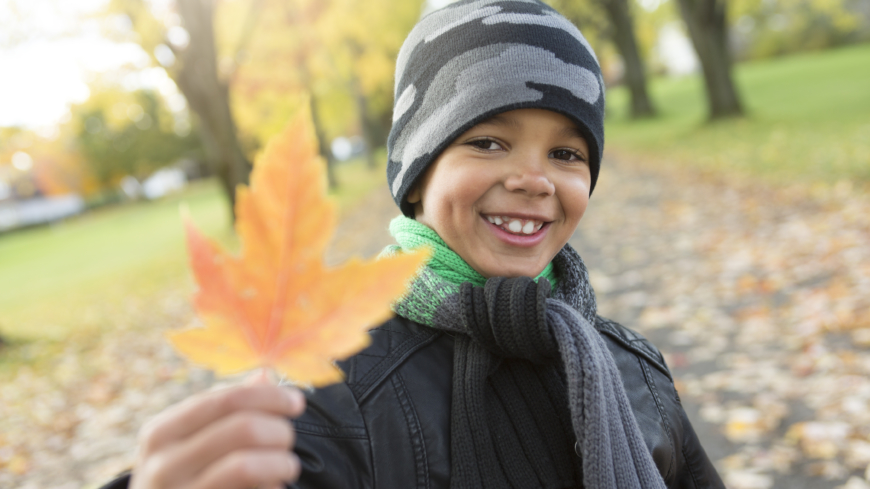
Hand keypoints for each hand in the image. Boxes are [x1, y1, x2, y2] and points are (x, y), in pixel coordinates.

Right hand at [130, 374, 305, 488]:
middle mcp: (163, 466)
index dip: (269, 396)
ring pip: (246, 466)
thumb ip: (227, 407)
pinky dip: (272, 487)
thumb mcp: (190, 439)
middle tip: (287, 439)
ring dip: (280, 462)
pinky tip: (273, 487)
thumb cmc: (184, 474)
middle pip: (243, 429)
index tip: (296, 401)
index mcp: (160, 433)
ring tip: (287, 465)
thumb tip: (265, 374)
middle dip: (279, 430)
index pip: (226, 400)